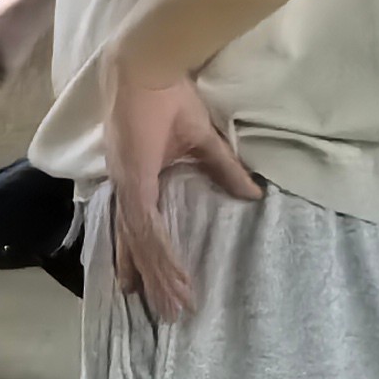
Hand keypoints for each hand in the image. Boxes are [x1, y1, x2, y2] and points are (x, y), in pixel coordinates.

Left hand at [103, 55, 261, 321]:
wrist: (149, 66)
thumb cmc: (169, 96)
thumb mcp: (202, 141)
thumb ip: (224, 169)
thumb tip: (253, 194)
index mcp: (136, 178)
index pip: (139, 227)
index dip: (144, 257)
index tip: (150, 286)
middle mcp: (125, 185)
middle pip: (134, 242)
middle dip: (147, 277)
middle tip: (162, 312)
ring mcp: (126, 183)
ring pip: (139, 240)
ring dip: (157, 273)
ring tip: (172, 304)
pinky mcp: (132, 178)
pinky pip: (144, 223)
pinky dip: (156, 250)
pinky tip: (167, 274)